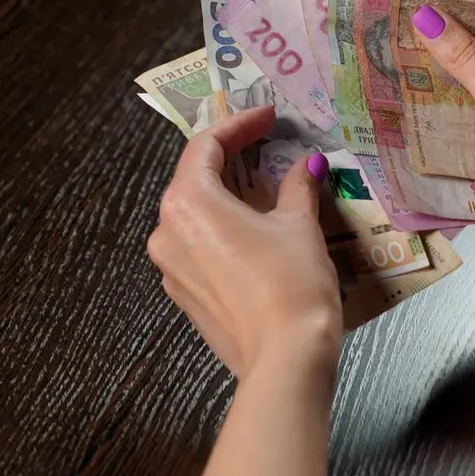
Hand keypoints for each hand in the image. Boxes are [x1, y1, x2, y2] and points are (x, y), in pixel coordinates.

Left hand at [147, 107, 341, 378]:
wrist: (285, 359)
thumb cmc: (292, 285)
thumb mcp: (300, 225)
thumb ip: (298, 187)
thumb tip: (307, 165)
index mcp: (189, 203)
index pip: (206, 146)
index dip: (239, 125)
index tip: (268, 117)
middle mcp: (167, 232)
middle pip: (195, 179)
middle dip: (232, 159)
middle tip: (268, 144)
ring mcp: (171, 268)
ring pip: (197, 215)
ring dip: (230, 196)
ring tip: (268, 188)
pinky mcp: (185, 295)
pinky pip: (201, 247)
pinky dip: (227, 230)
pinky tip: (259, 231)